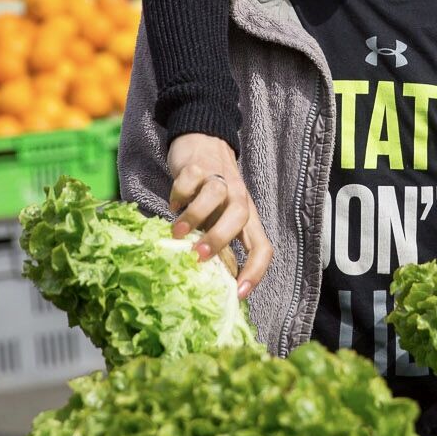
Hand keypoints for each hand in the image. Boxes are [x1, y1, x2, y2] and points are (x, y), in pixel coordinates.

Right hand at [165, 134, 272, 299]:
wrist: (203, 141)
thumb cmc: (211, 191)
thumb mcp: (219, 216)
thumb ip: (217, 240)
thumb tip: (211, 278)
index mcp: (247, 216)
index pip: (263, 246)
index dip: (256, 271)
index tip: (238, 294)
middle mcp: (238, 198)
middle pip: (240, 217)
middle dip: (219, 239)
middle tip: (197, 257)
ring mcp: (219, 179)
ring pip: (215, 194)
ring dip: (195, 216)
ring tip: (178, 232)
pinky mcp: (198, 165)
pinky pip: (190, 180)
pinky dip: (180, 194)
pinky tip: (173, 204)